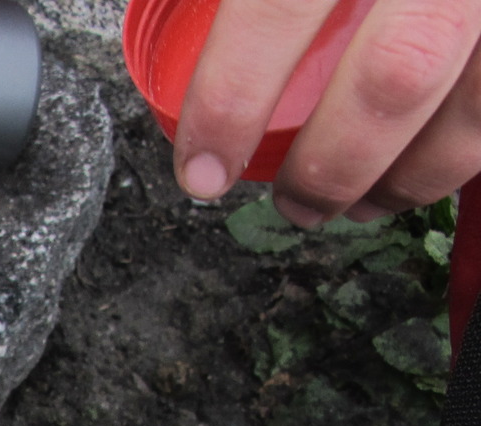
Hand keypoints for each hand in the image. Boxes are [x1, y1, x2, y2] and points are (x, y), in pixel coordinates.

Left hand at [173, 0, 480, 225]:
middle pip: (395, 75)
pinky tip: (438, 157)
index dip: (232, 100)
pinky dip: (473, 139)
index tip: (201, 168)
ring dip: (417, 175)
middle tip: (293, 203)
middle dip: (333, 165)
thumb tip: (177, 0)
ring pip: (479, 105)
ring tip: (365, 202)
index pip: (280, 3)